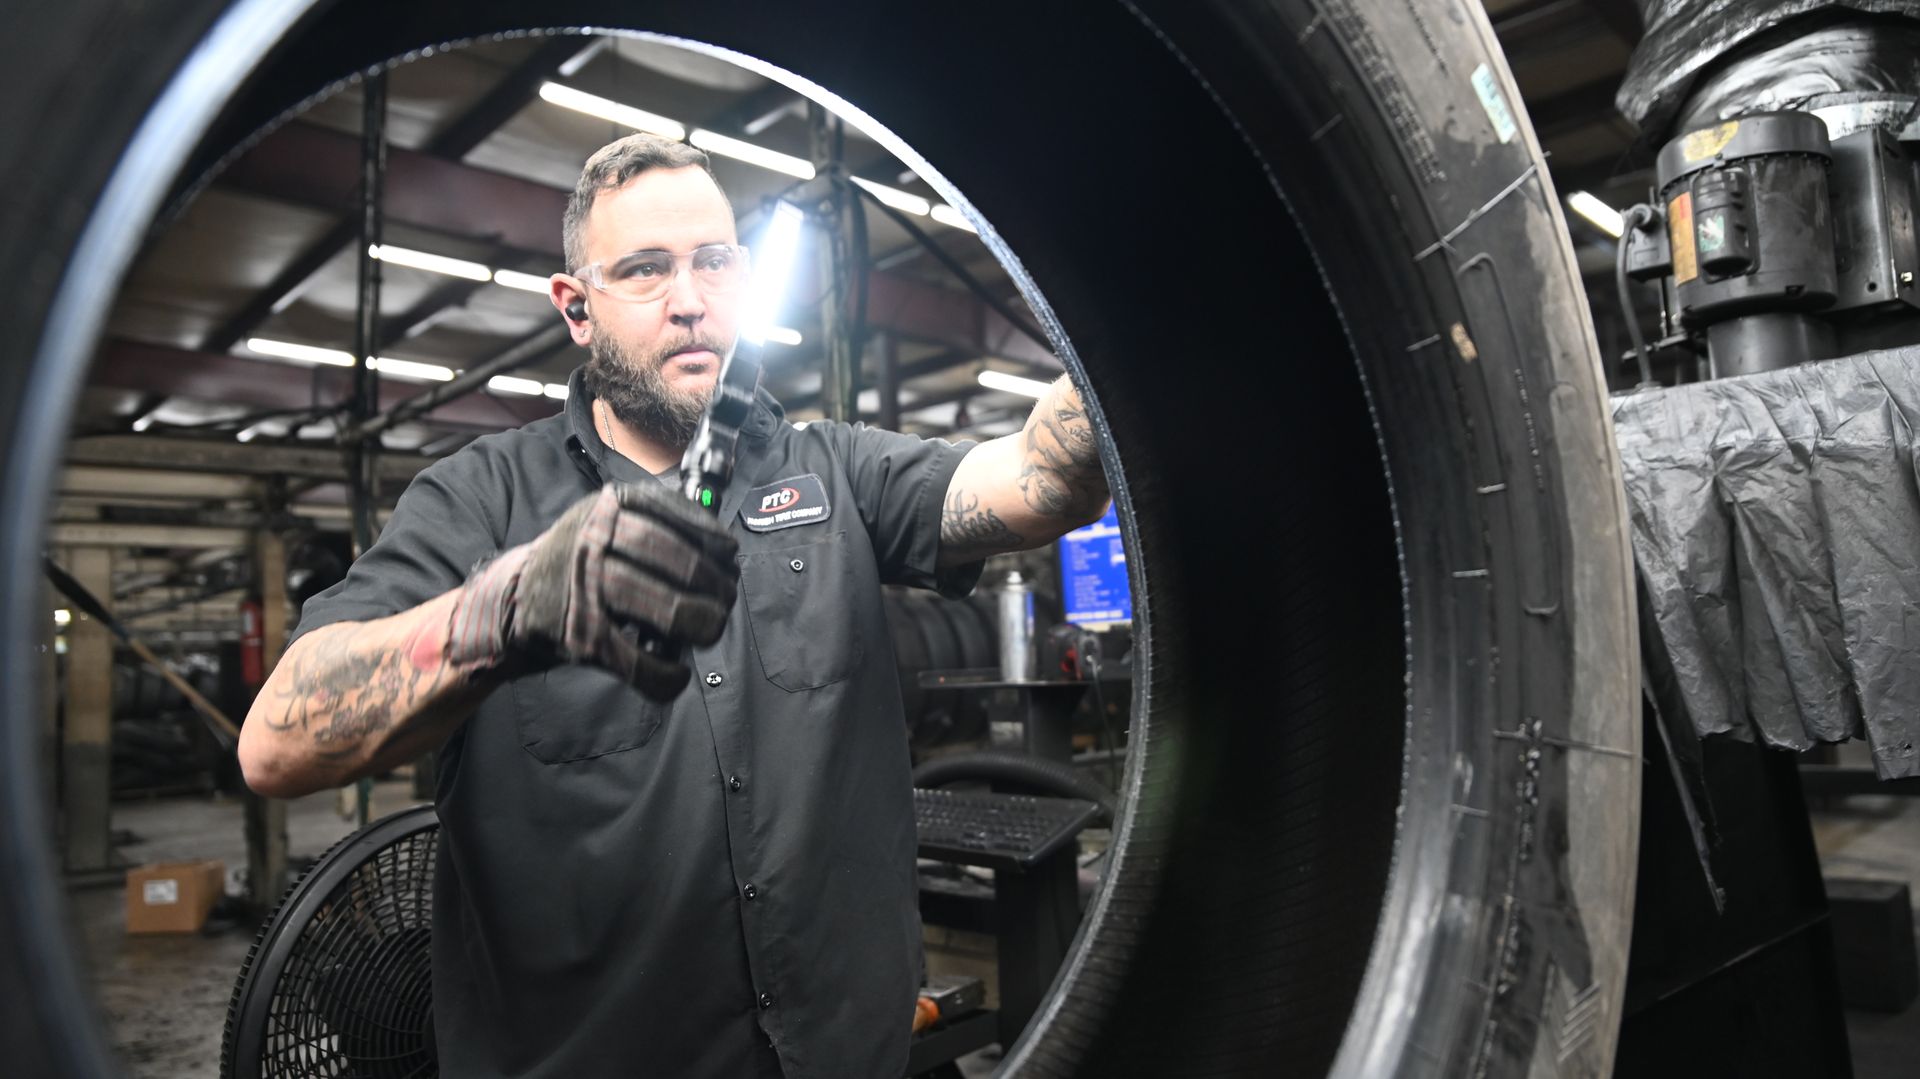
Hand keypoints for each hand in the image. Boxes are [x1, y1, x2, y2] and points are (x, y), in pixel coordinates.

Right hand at [445, 482, 737, 698]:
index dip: (716, 541)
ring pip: (667, 610)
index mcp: (610, 506)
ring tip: (709, 629)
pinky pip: (638, 663)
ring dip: (703, 624)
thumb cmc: (584, 558)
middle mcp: (596, 541)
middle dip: (717, 587)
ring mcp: (587, 589)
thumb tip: (725, 552)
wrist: (517, 596)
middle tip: (724, 601)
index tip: (730, 559)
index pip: (680, 517)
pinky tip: (677, 672)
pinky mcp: (580, 637)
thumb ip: (659, 520)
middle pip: (681, 563)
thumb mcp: (610, 517)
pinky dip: (667, 675)